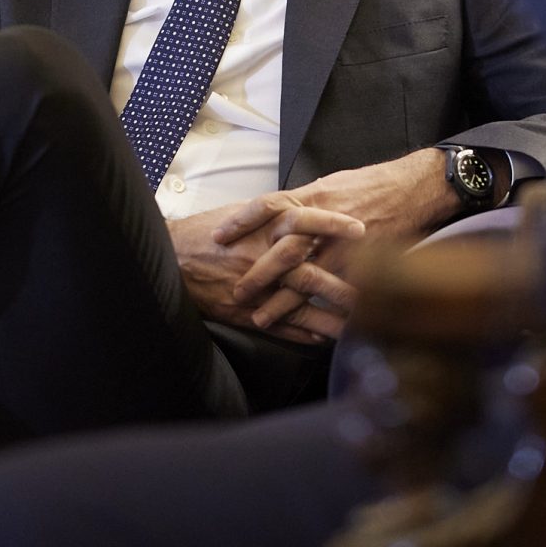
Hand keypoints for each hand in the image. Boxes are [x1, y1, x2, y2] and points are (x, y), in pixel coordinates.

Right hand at [169, 201, 362, 343]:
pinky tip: (325, 337)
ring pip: (301, 304)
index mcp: (262, 229)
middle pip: (310, 271)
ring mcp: (256, 289)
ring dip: (331, 315)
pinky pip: (281, 326)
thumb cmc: (204, 233)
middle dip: (343, 282)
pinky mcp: (246, 312)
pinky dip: (304, 333)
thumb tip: (309, 209)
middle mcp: (262, 258)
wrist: (170, 258)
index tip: (360, 228)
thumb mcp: (240, 213)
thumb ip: (275, 214)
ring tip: (360, 322)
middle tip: (375, 288)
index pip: (305, 222)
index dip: (334, 226)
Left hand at [212, 149, 462, 334]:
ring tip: (261, 319)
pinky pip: (340, 292)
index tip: (218, 237)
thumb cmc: (374, 185)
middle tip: (237, 292)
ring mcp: (347, 246)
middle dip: (257, 274)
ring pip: (307, 277)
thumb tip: (278, 214)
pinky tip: (309, 330)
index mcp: (314, 197)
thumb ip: (304, 202)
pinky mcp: (366, 264)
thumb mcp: (333, 185)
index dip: (241, 221)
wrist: (416, 188)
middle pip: (283, 249)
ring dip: (282, 302)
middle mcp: (326, 221)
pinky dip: (323, 313)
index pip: (268, 204)